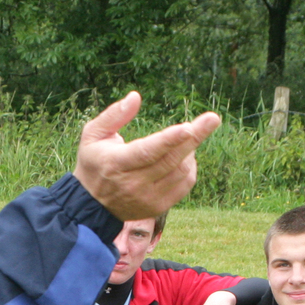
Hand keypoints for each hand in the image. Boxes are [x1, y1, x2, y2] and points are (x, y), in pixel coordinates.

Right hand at [72, 92, 221, 222]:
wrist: (92, 205)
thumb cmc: (94, 162)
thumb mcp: (92, 134)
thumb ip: (113, 115)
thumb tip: (135, 97)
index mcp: (116, 163)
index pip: (147, 151)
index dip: (169, 140)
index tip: (190, 127)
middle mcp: (133, 184)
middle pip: (171, 160)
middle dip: (194, 137)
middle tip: (212, 119)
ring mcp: (147, 198)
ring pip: (181, 172)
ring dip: (190, 151)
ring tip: (188, 137)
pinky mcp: (158, 207)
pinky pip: (184, 185)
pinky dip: (190, 168)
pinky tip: (185, 156)